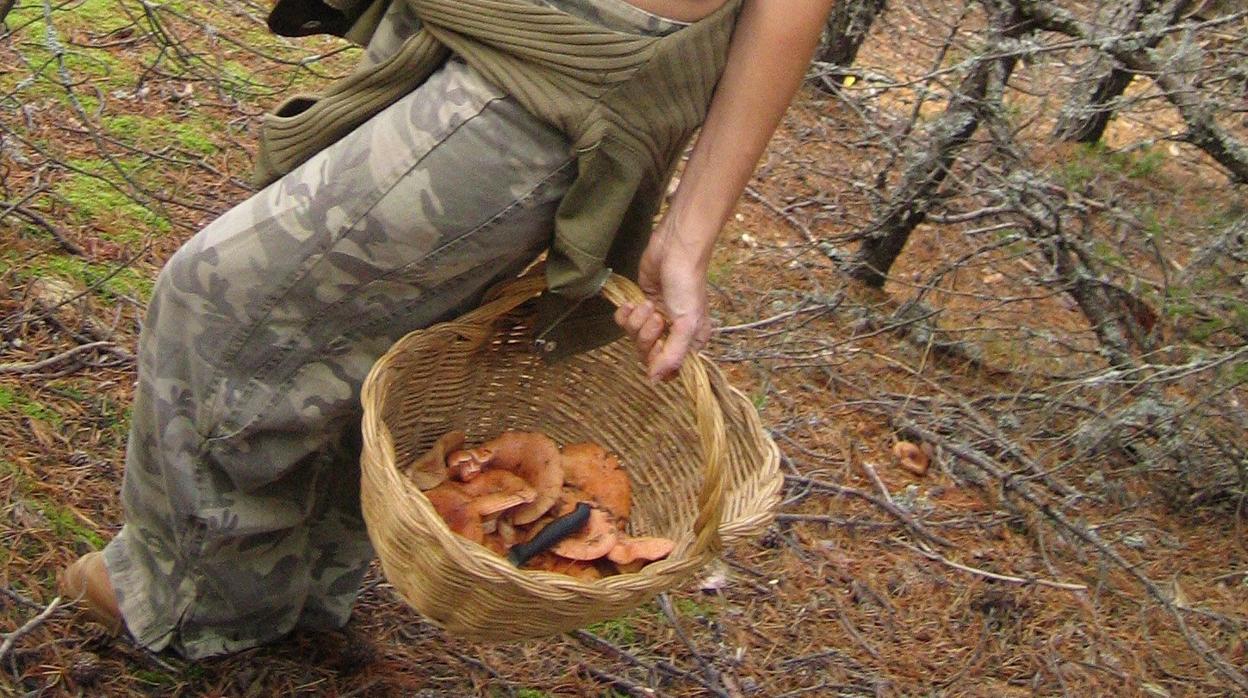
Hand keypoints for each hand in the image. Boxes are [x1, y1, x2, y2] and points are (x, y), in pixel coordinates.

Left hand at [613, 228, 712, 381]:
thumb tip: (656, 381)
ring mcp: (655, 319)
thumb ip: (673, 355)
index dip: (658, 361)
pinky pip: (624, 323)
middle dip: (646, 336)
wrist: (674, 250)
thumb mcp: (686, 323)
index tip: (658, 346)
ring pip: (634, 338)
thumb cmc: (687, 285)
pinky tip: (633, 303)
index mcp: (690, 341)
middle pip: (648, 355)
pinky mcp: (640, 305)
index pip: (669, 369)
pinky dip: (626, 314)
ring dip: (637, 321)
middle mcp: (673, 334)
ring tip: (648, 304)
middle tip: (656, 317)